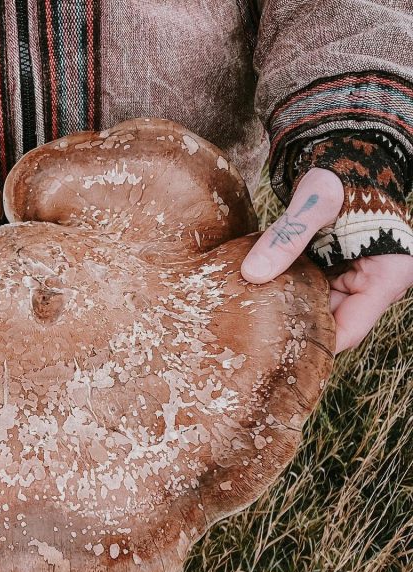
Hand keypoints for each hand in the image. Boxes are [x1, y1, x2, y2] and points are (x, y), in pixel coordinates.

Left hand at [241, 168, 412, 352]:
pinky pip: (308, 292)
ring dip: (288, 311)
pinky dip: (287, 293)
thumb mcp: (315, 201)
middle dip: (296, 328)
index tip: (275, 349)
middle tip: (253, 336)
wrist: (344, 155)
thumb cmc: (342, 175)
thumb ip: (287, 236)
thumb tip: (252, 274)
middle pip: (330, 324)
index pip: (349, 331)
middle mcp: (373, 284)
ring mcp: (352, 279)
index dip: (314, 344)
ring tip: (251, 317)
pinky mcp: (333, 271)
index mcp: (387, 276)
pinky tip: (259, 295)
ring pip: (316, 310)